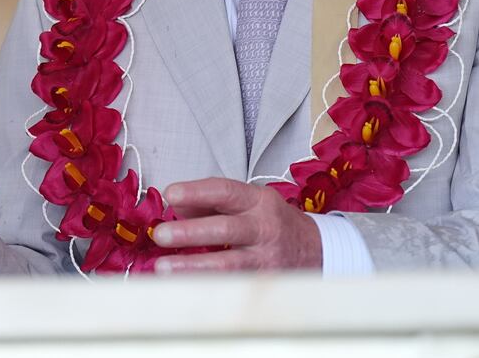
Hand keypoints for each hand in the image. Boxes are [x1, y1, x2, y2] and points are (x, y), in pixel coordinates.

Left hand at [151, 177, 321, 271]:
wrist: (317, 250)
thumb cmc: (272, 222)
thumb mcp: (248, 202)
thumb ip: (212, 202)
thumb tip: (176, 206)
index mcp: (258, 201)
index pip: (225, 191)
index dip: (196, 191)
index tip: (170, 194)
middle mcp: (264, 228)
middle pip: (225, 229)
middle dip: (190, 232)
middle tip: (160, 234)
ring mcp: (266, 258)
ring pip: (228, 264)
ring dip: (193, 266)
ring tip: (164, 267)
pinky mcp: (264, 282)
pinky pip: (232, 284)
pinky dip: (206, 285)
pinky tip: (184, 286)